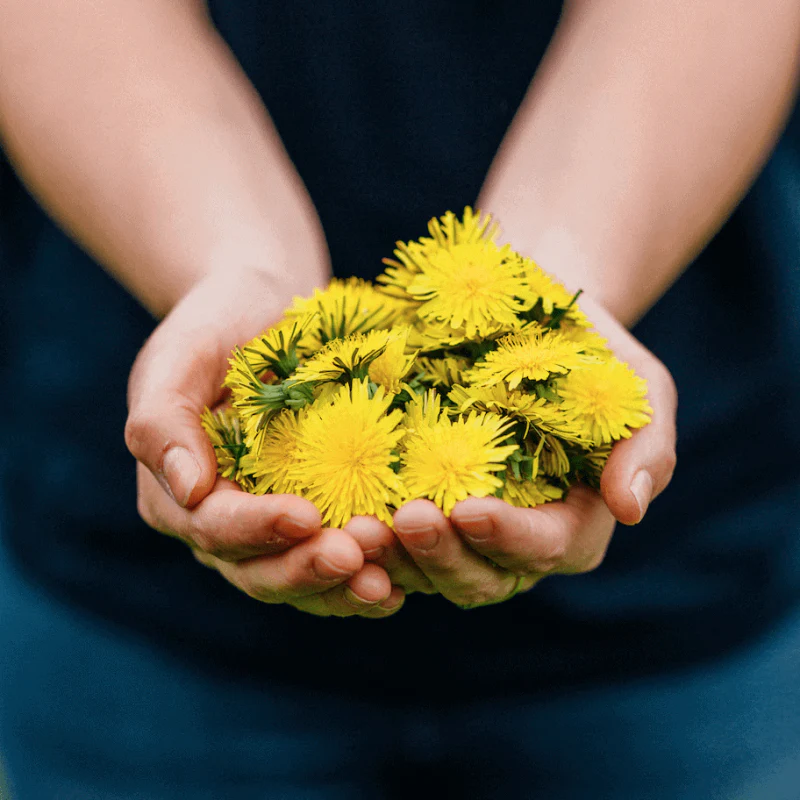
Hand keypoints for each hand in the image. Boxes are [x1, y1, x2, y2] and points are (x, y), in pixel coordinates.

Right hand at [125, 266, 404, 618]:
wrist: (264, 311)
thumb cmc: (215, 328)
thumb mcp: (179, 358)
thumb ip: (164, 421)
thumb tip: (189, 489)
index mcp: (180, 496)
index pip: (214, 527)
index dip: (258, 528)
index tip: (307, 516)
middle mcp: (222, 526)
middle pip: (258, 571)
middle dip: (306, 569)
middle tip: (355, 557)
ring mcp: (270, 530)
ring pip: (299, 580)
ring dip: (341, 588)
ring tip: (384, 585)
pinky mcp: (315, 519)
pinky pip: (333, 562)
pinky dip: (362, 576)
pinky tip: (399, 580)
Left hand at [385, 297, 676, 607]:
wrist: (528, 324)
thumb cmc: (591, 357)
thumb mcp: (638, 390)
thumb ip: (647, 449)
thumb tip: (631, 510)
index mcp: (572, 526)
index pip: (544, 549)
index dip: (508, 539)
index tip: (469, 509)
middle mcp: (513, 544)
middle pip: (479, 577)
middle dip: (441, 555)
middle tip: (404, 518)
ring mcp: (461, 532)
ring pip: (426, 571)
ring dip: (393, 558)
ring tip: (358, 527)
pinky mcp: (420, 507)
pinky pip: (391, 541)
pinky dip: (367, 541)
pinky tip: (336, 518)